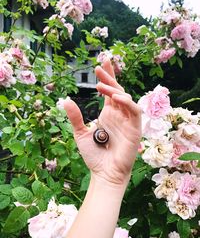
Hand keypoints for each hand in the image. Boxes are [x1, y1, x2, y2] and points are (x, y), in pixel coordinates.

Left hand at [63, 59, 140, 185]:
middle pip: (117, 90)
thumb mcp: (81, 134)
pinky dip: (127, 102)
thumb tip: (66, 100)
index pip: (109, 91)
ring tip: (99, 85)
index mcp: (108, 114)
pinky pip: (135, 111)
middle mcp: (118, 115)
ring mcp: (127, 121)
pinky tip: (114, 98)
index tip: (100, 63)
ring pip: (126, 98)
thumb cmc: (94, 156)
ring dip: (114, 89)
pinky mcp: (135, 129)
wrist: (103, 173)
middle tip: (99, 66)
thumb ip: (75, 117)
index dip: (107, 77)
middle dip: (110, 77)